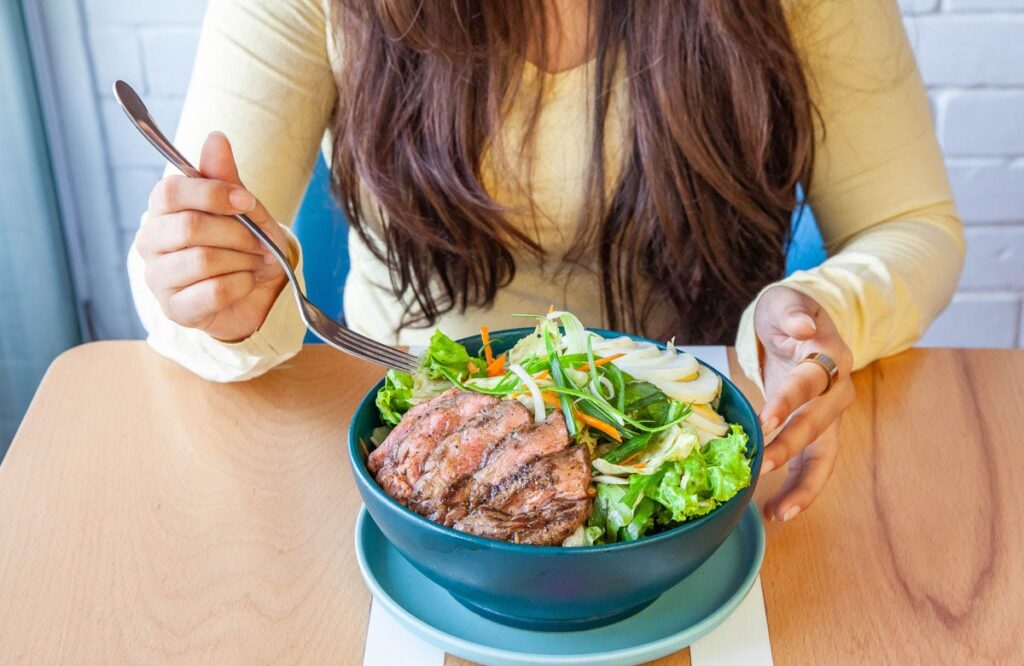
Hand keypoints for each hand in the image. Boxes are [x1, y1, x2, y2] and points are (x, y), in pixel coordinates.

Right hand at [135, 132, 289, 341]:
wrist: (259, 295)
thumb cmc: (245, 246)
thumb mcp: (245, 209)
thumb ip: (226, 177)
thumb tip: (215, 138)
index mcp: (162, 210)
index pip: (170, 191)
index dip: (212, 194)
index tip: (246, 202)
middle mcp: (150, 242)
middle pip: (189, 227)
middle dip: (237, 233)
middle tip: (258, 242)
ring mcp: (158, 279)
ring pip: (203, 261)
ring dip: (242, 260)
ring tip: (254, 262)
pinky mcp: (175, 309)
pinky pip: (213, 291)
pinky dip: (241, 285)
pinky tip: (245, 283)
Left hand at [754, 286, 854, 521]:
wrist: (804, 323)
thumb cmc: (789, 313)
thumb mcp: (787, 301)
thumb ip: (792, 312)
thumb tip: (803, 327)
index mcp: (831, 357)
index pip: (809, 381)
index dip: (788, 401)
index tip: (765, 420)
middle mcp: (837, 391)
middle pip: (816, 425)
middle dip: (788, 449)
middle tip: (758, 468)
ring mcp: (830, 416)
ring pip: (824, 456)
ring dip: (802, 486)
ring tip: (777, 513)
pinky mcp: (818, 433)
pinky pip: (813, 466)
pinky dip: (798, 490)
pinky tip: (775, 512)